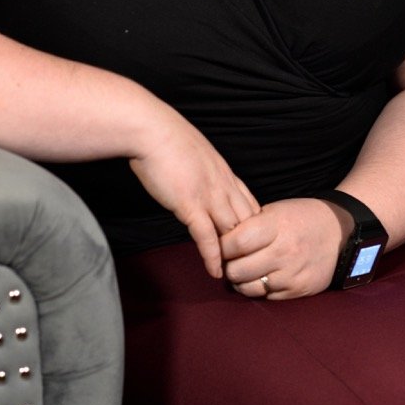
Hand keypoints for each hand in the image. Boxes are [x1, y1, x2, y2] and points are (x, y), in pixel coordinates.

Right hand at [129, 108, 259, 278]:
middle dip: (252, 245)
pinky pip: (207, 237)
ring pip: (233, 231)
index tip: (253, 242)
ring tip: (237, 276)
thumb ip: (201, 170)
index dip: (253, 225)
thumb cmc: (165, 137)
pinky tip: (215, 271)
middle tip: (250, 265)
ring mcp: (208, 195)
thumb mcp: (194, 152)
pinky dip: (213, 257)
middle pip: (248, 221)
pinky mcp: (190, 204)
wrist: (150, 129)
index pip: (250, 203)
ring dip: (235, 255)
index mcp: (224, 171)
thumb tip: (196, 180)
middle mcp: (223, 184)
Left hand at [219, 197, 348, 298]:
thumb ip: (250, 224)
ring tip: (241, 270)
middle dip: (227, 265)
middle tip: (228, 260)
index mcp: (275, 226)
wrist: (338, 233)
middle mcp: (283, 251)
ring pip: (248, 288)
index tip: (219, 244)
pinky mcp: (297, 290)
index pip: (236, 242)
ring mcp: (291, 274)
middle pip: (237, 269)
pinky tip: (258, 278)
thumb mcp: (276, 210)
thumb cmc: (301, 217)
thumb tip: (220, 238)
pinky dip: (257, 289)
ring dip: (239, 281)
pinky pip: (265, 296)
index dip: (221, 245)